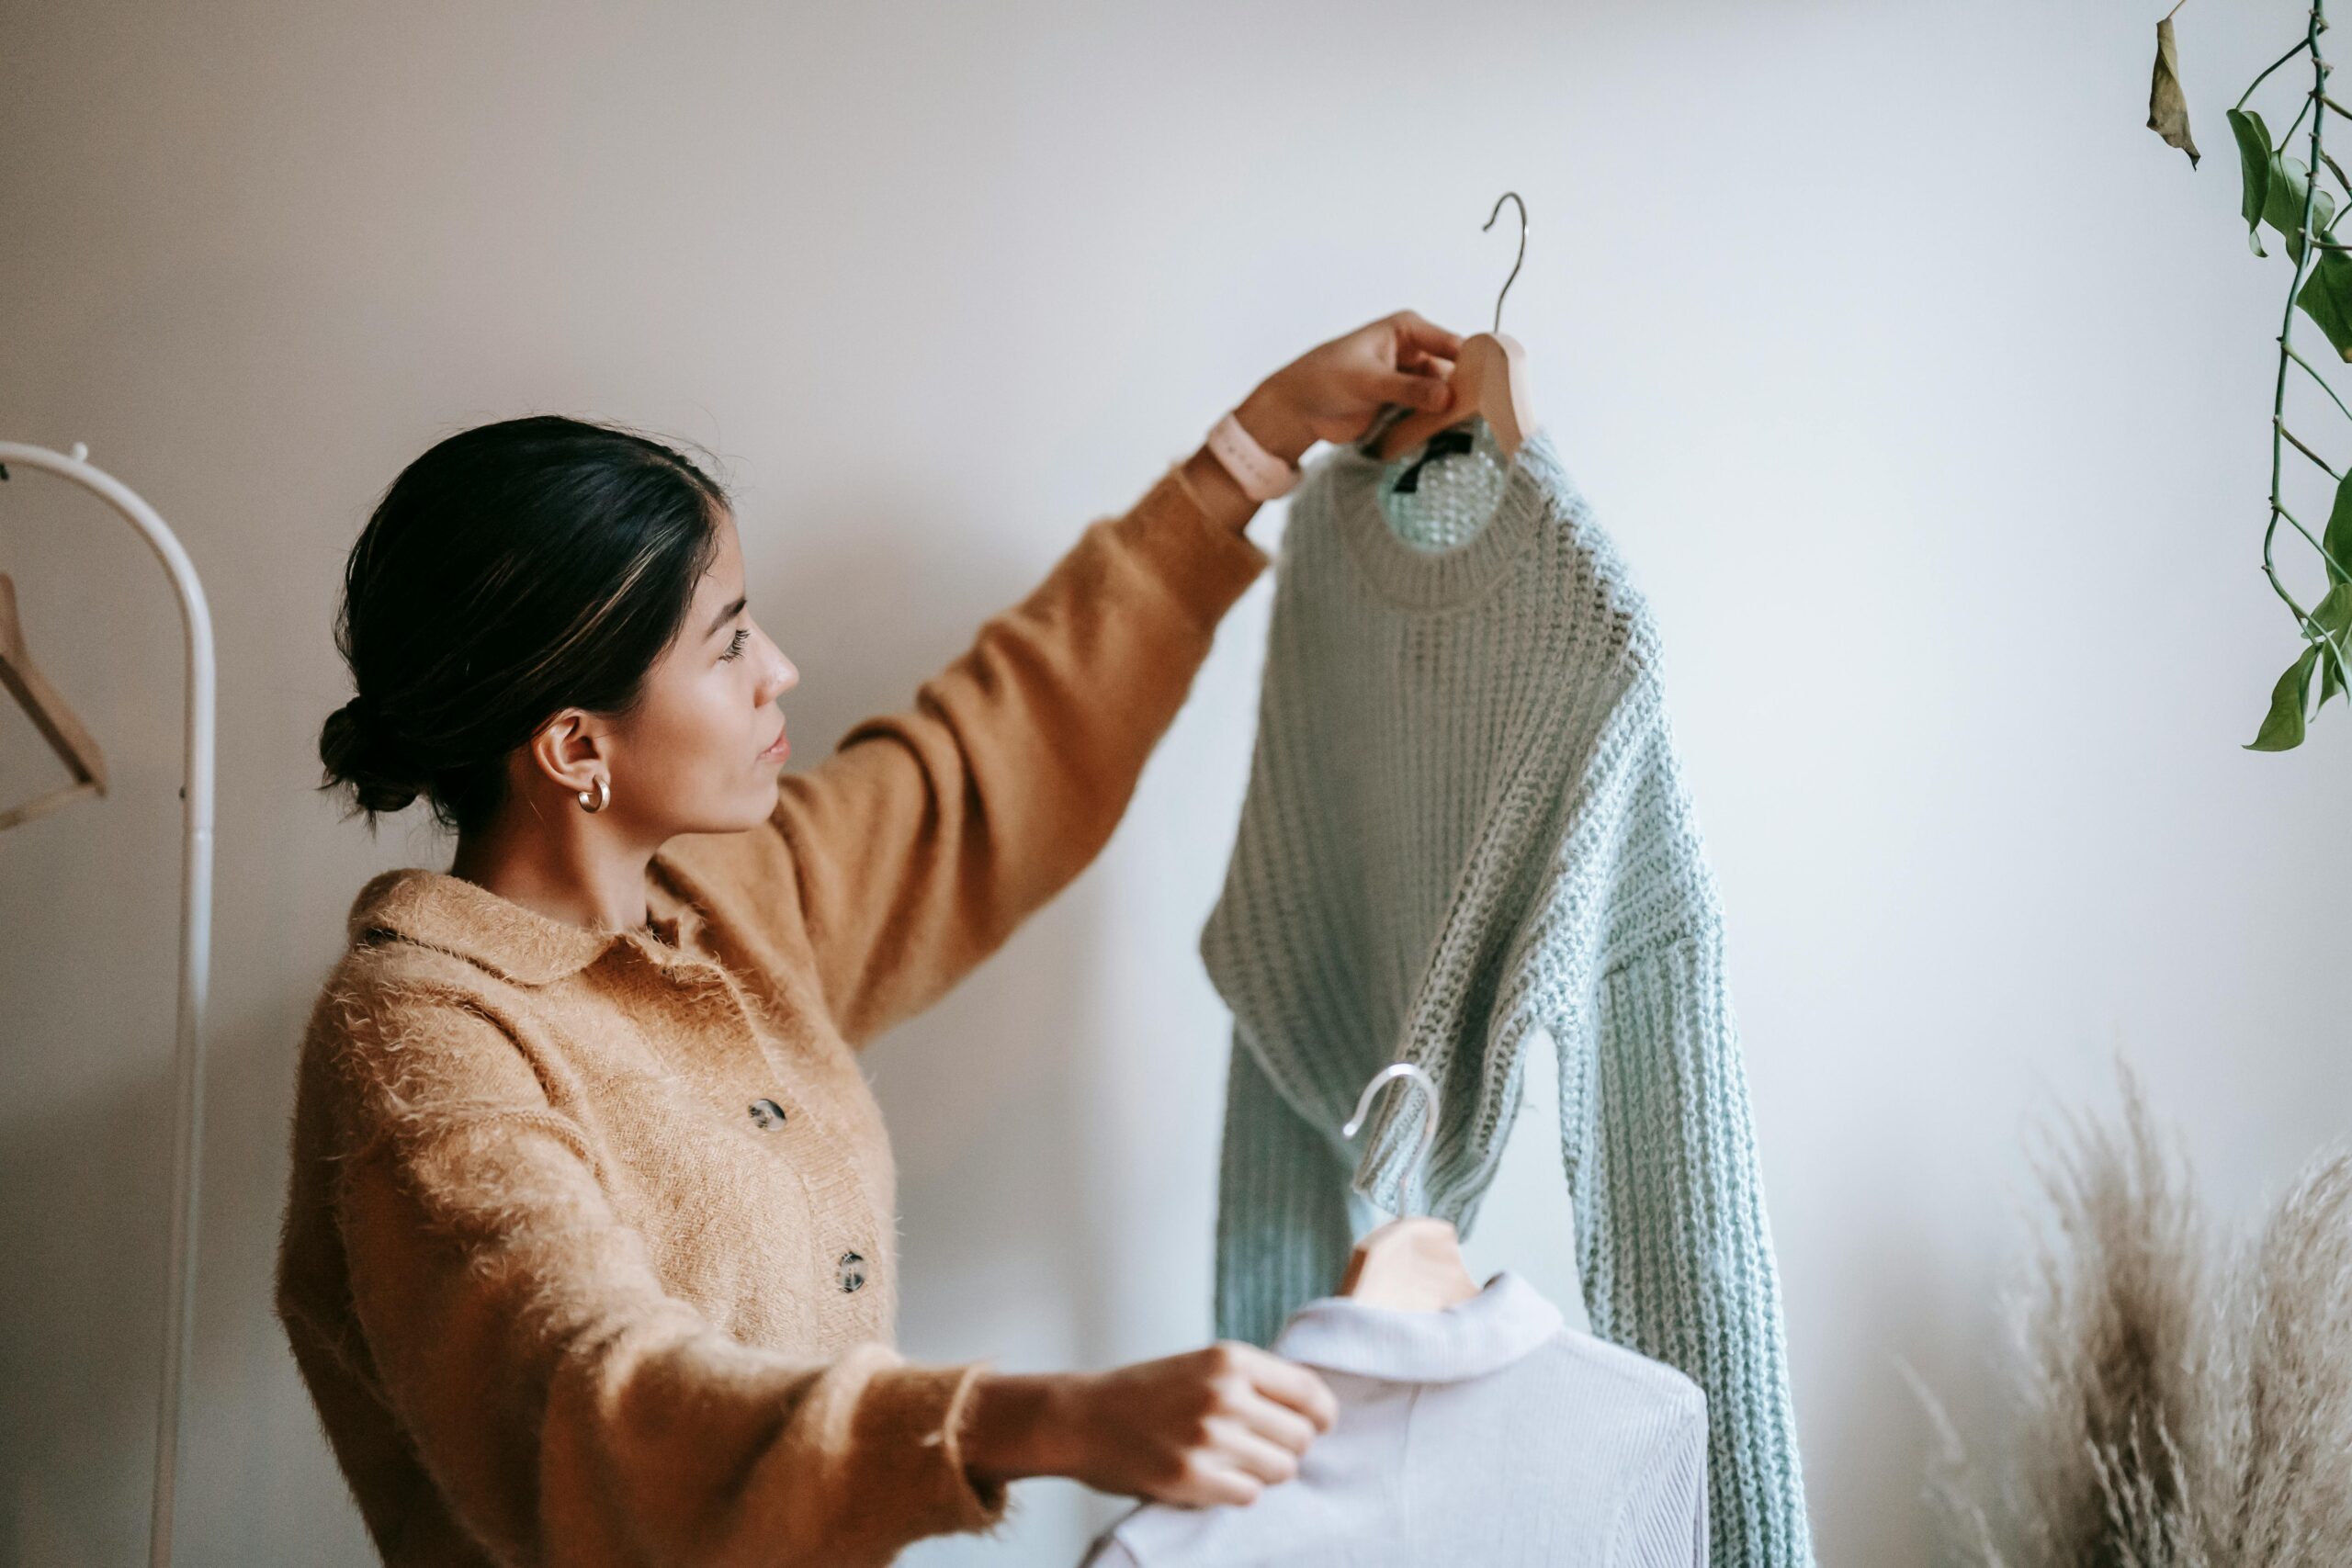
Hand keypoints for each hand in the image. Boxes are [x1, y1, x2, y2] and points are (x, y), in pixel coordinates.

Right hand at [962, 1342, 1338, 1507]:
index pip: (1310, 1392)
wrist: (1082, 1417)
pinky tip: (1212, 1476)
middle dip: (1289, 1447)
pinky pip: (1249, 1495)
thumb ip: (1253, 1380)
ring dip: (1264, 1471)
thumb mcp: (1202, 1365)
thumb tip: (1314, 1408)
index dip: (1322, 1415)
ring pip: (1281, 1470)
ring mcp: (1209, 1438)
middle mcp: (1225, 1395)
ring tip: (1233, 1461)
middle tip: (1261, 1446)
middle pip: (1301, 1437)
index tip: (1318, 1425)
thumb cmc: (1144, 1392)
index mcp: (1231, 1359)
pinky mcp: (1193, 1477)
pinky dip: (1237, 1491)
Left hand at [1236, 310, 1465, 462]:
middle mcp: (1414, 351)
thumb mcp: (1368, 381)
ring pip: (1442, 394)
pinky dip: (1436, 423)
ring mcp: (1410, 379)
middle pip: (1451, 370)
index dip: (1471, 363)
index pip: (1451, 343)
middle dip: (1463, 391)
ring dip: (1451, 410)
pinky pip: (1429, 412)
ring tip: (1469, 429)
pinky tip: (1448, 437)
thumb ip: (1408, 389)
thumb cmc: (1324, 380)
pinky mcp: (1404, 404)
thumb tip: (1447, 396)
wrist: (1297, 409)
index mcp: (1407, 329)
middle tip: (1483, 414)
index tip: (1490, 387)